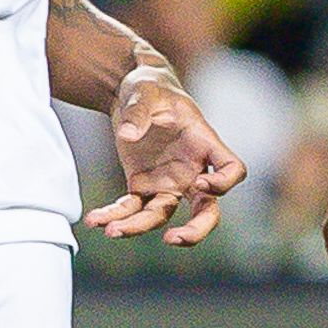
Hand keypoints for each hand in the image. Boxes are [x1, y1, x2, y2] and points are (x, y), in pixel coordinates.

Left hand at [91, 64, 247, 246]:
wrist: (133, 94)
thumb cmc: (150, 87)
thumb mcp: (145, 91)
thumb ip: (137, 111)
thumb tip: (126, 136)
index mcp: (204, 144)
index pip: (233, 170)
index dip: (223, 183)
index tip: (198, 183)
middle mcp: (192, 170)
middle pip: (207, 211)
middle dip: (195, 230)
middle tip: (173, 239)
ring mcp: (169, 182)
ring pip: (163, 216)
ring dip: (138, 228)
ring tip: (111, 231)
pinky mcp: (143, 186)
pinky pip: (131, 209)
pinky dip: (114, 216)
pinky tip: (94, 220)